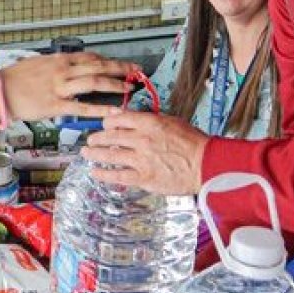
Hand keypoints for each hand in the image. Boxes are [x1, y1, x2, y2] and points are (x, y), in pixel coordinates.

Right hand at [0, 53, 137, 120]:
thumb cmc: (14, 78)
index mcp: (59, 59)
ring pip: (95, 82)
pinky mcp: (55, 105)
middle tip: (136, 71)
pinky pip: (82, 106)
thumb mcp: (38, 63)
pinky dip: (100, 109)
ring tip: (129, 89)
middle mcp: (63, 70)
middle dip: (120, 68)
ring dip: (115, 85)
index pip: (91, 57)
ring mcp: (60, 87)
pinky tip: (114, 112)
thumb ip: (56, 65)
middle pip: (99, 66)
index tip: (121, 64)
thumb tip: (68, 66)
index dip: (109, 60)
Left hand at [83, 110, 207, 195]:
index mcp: (150, 123)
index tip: (104, 125)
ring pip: (110, 155)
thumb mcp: (171, 122)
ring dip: (94, 153)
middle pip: (110, 136)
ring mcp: (141, 159)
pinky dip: (102, 173)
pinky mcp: (143, 178)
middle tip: (91, 139)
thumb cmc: (193, 143)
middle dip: (97, 138)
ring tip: (87, 153)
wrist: (206, 164)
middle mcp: (142, 140)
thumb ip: (147, 118)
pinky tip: (94, 172)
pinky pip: (117, 175)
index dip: (107, 122)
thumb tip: (125, 114)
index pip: (119, 119)